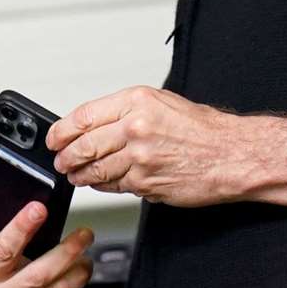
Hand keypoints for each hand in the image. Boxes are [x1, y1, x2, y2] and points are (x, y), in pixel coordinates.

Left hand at [48, 86, 251, 205]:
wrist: (232, 154)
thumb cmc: (201, 129)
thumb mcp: (160, 103)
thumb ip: (124, 111)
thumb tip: (90, 124)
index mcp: (136, 101)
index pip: (83, 115)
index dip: (61, 130)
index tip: (54, 138)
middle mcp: (135, 127)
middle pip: (83, 145)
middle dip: (65, 157)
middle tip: (60, 161)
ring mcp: (140, 157)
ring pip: (94, 169)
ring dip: (79, 175)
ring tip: (74, 174)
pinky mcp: (146, 183)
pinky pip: (113, 186)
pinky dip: (101, 186)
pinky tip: (99, 182)